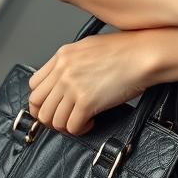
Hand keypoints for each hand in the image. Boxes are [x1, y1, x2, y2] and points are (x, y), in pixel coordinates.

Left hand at [27, 31, 151, 135]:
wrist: (144, 54)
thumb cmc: (126, 49)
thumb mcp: (90, 47)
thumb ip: (71, 62)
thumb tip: (63, 82)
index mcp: (63, 55)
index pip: (34, 85)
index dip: (41, 101)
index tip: (51, 107)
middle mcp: (63, 70)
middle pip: (38, 105)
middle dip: (48, 117)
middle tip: (63, 119)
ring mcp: (73, 86)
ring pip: (53, 119)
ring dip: (64, 125)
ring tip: (79, 121)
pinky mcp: (86, 102)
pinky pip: (72, 127)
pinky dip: (80, 130)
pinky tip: (90, 122)